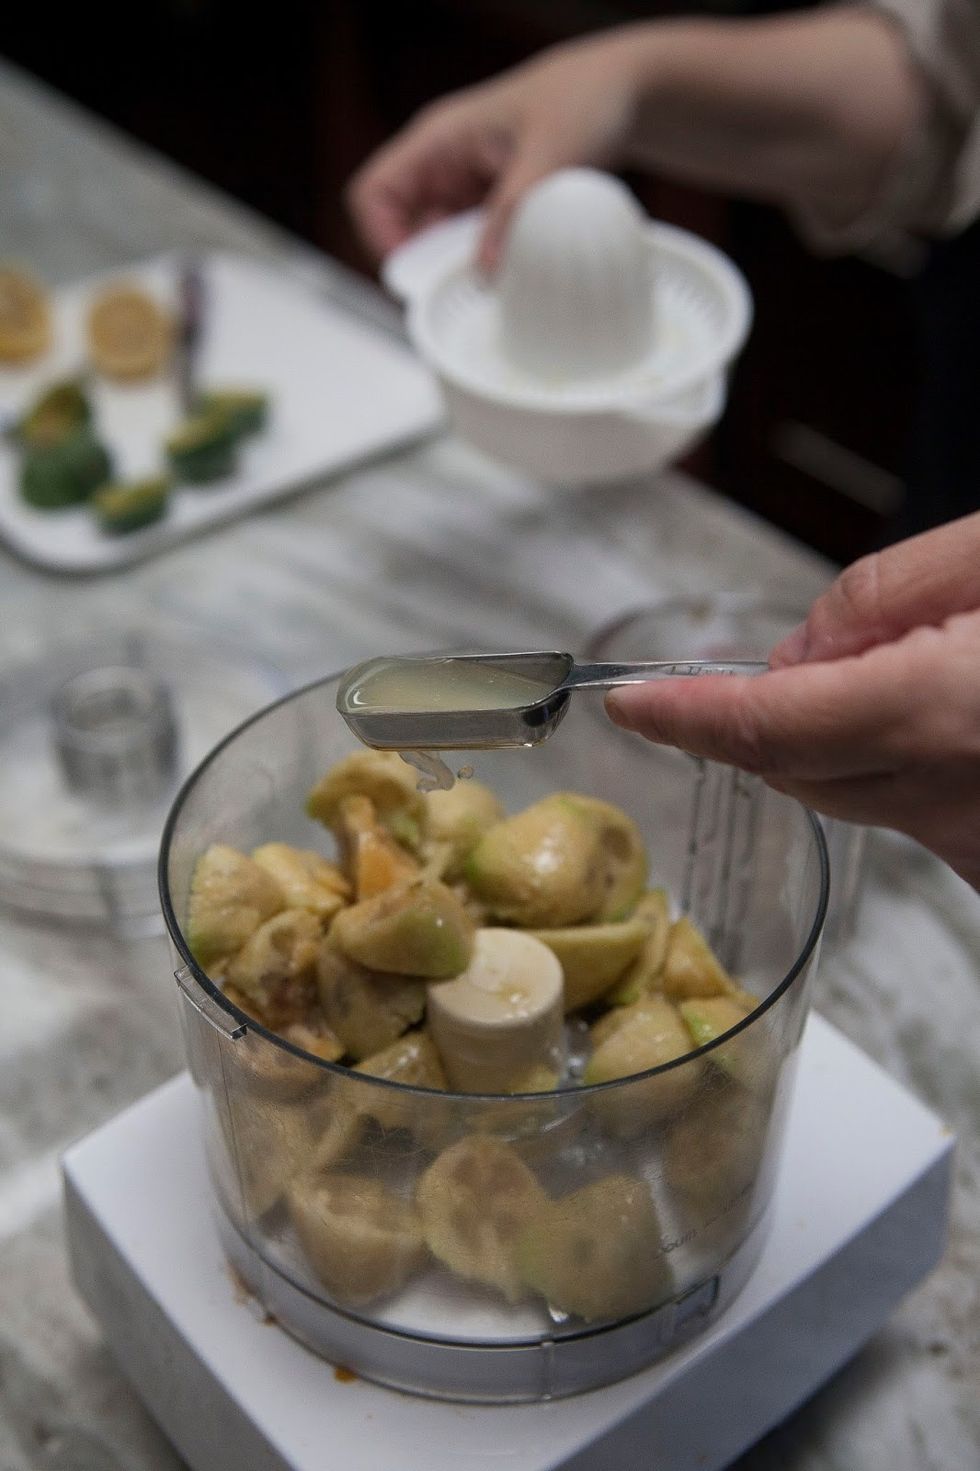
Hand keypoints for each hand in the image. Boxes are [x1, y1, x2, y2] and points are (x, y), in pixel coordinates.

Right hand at [347, 32, 643, 272]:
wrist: (620, 94)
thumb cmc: (582, 102)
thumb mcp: (550, 155)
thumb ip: (513, 210)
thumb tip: (483, 268)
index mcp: (439, 139)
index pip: (375, 192)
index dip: (381, 237)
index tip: (414, 275)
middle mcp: (442, 163)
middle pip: (400, 225)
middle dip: (421, 263)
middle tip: (457, 291)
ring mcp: (464, 186)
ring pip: (434, 241)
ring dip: (453, 268)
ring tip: (488, 284)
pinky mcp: (488, 205)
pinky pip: (467, 243)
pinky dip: (479, 263)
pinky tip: (507, 274)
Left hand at [605, 514, 979, 890]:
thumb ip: (886, 592)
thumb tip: (803, 647)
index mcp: (939, 715)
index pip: (762, 728)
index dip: (683, 716)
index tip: (630, 704)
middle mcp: (949, 800)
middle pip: (795, 768)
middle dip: (774, 710)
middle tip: (849, 645)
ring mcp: (973, 843)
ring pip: (852, 795)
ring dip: (844, 737)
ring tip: (936, 669)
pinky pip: (913, 816)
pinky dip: (901, 766)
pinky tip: (960, 721)